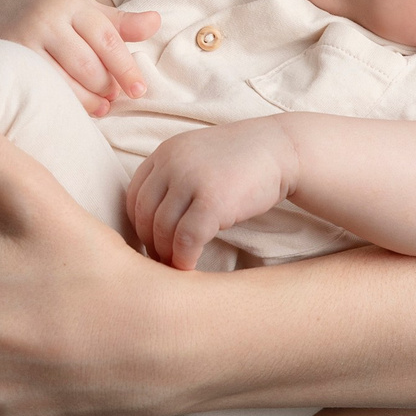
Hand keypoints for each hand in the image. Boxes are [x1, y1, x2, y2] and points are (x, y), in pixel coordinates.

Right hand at [0, 0, 157, 115]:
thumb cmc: (51, 8)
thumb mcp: (85, 8)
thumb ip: (120, 23)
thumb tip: (156, 22)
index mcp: (72, 3)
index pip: (107, 39)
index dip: (126, 69)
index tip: (139, 90)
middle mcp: (46, 20)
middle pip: (86, 64)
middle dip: (105, 86)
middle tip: (113, 97)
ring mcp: (22, 41)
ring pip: (63, 81)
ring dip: (86, 100)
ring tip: (99, 106)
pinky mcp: (6, 60)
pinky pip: (39, 89)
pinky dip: (60, 101)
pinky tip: (71, 107)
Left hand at [125, 120, 297, 270]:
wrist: (281, 149)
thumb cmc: (240, 160)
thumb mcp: (197, 157)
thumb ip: (172, 178)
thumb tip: (152, 221)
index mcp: (165, 152)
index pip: (134, 195)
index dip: (137, 224)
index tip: (149, 241)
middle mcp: (172, 163)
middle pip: (144, 215)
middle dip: (150, 243)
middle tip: (161, 260)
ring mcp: (191, 181)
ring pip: (162, 230)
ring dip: (166, 254)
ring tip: (175, 265)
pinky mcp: (213, 201)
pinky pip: (187, 239)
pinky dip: (184, 258)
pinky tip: (190, 265)